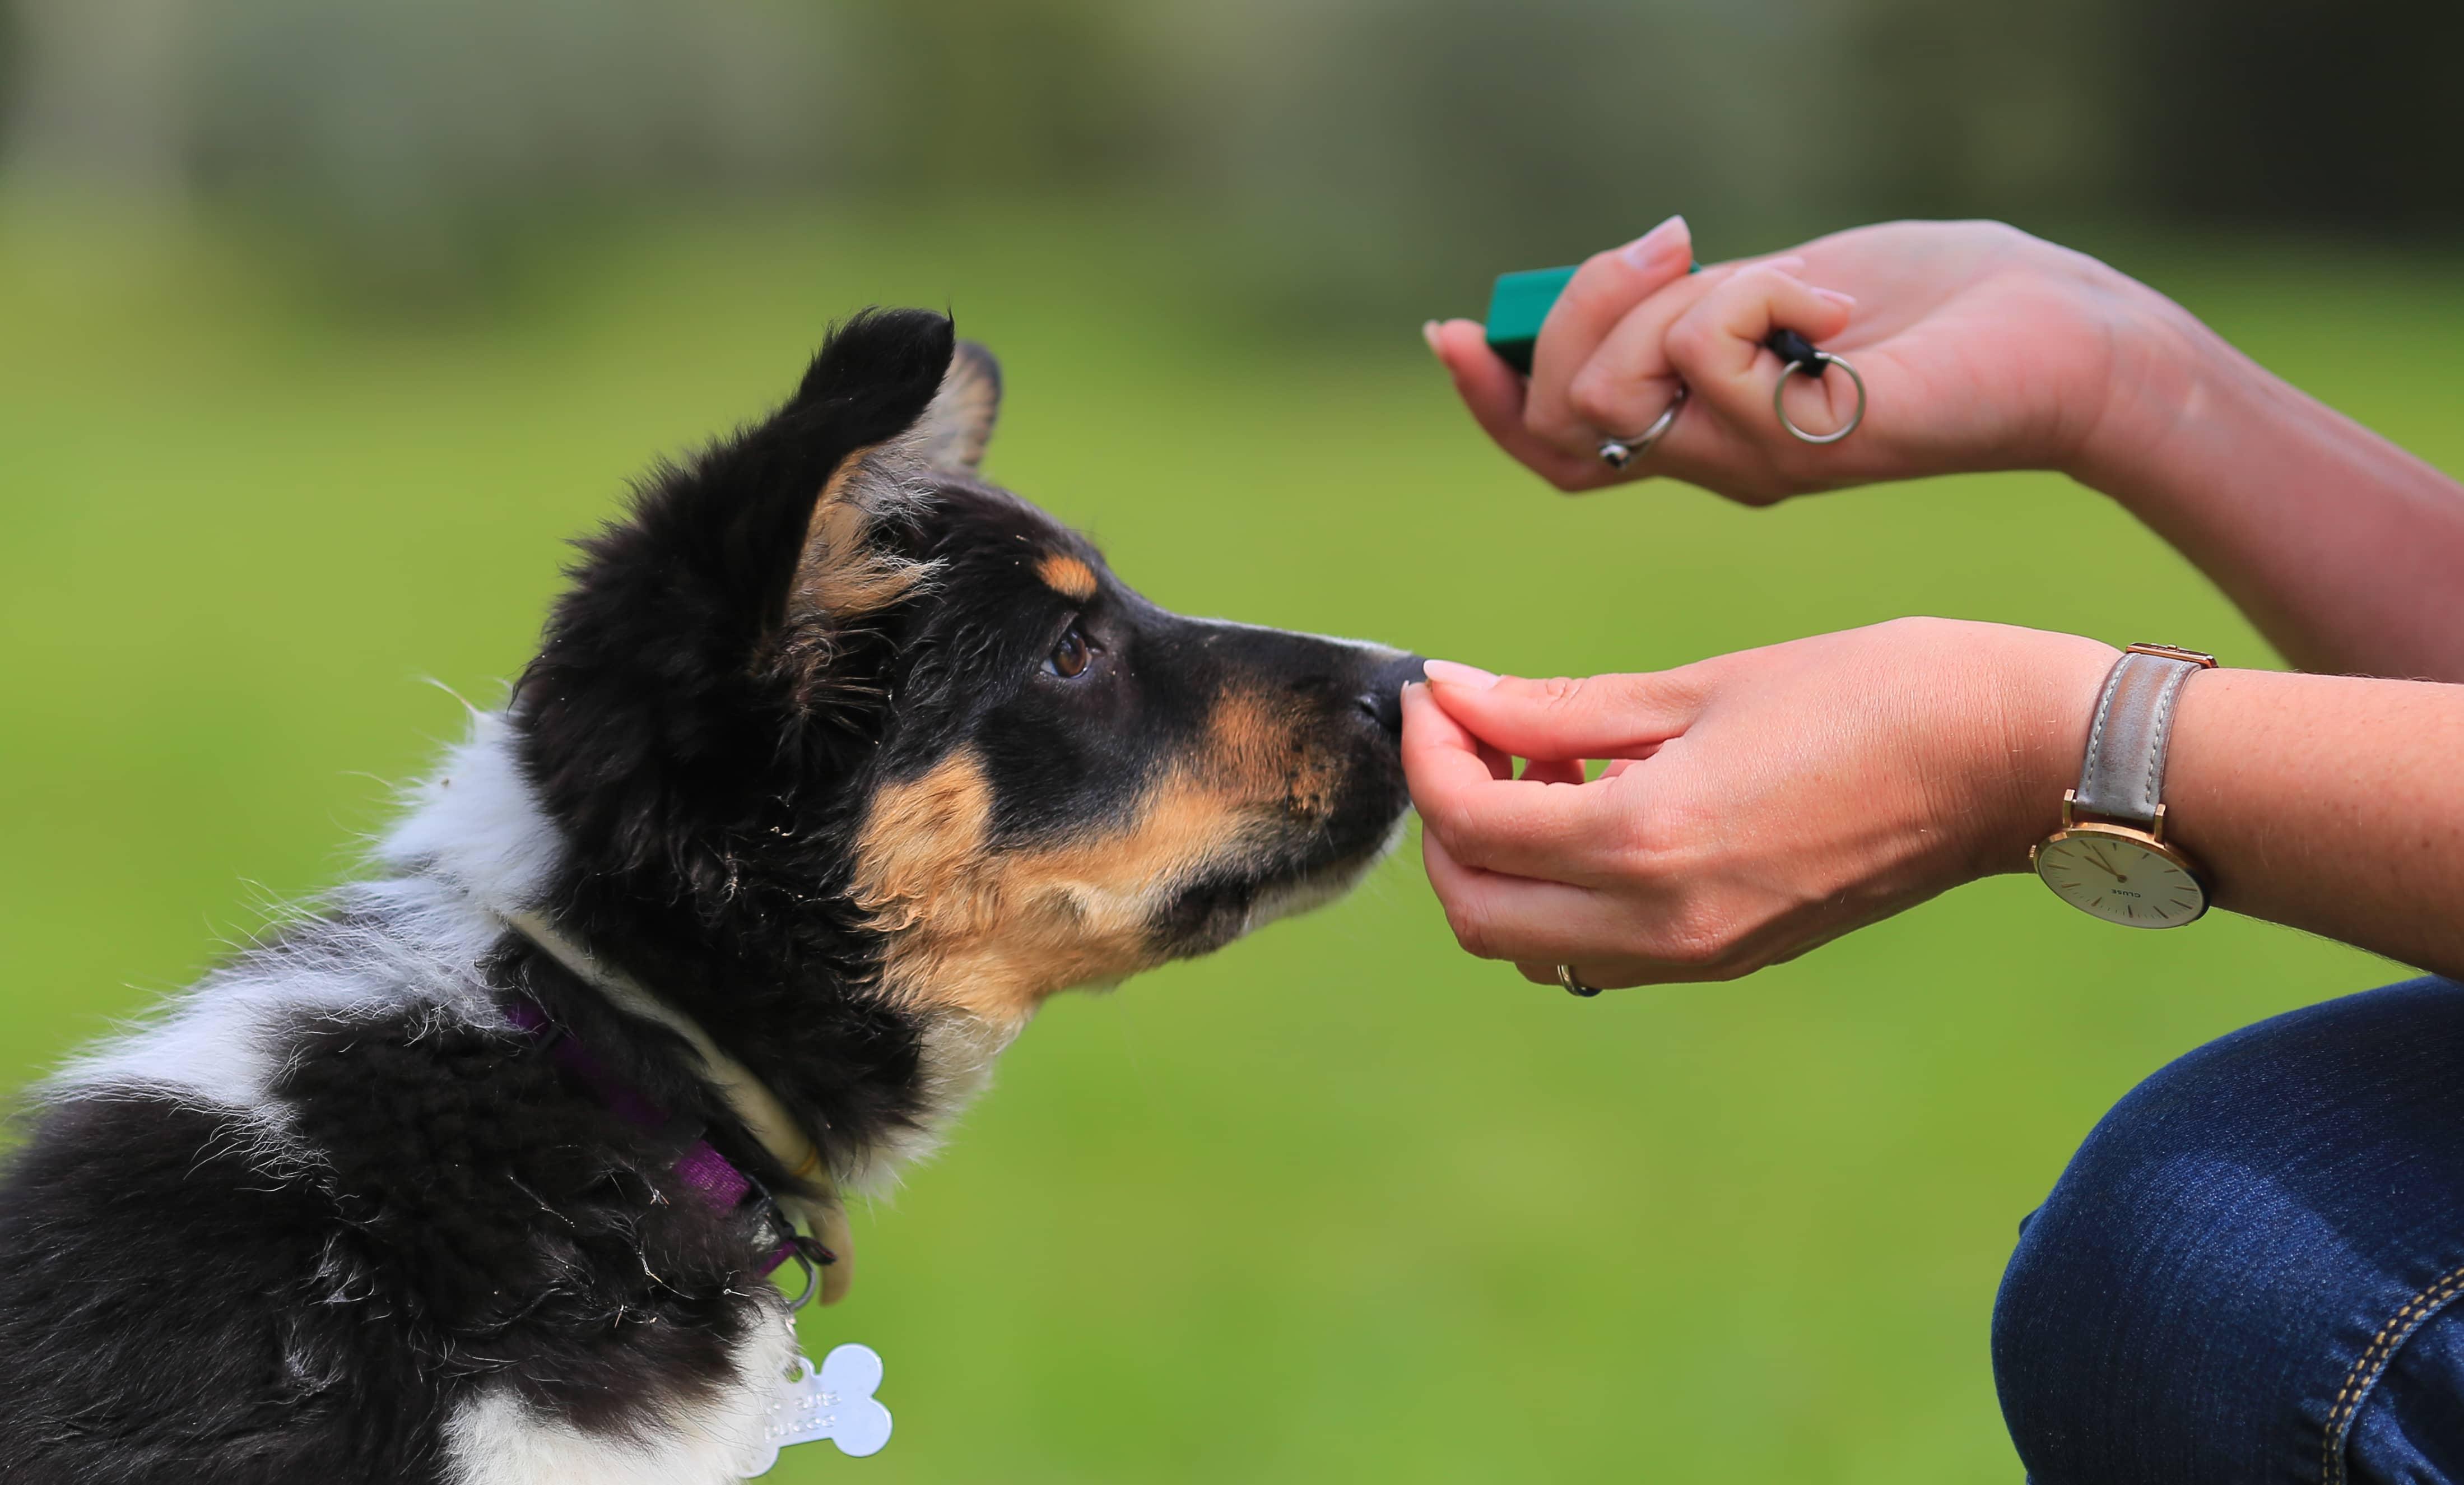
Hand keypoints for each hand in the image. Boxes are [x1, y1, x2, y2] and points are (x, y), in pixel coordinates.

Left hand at [1401, 619, 2116, 988]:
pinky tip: (1598, 804)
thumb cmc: (1876, 692)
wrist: (2015, 761)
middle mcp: (1663, 925)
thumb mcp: (1702, 685)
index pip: (1470, 824)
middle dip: (1447, 822)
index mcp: (1650, 843)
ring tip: (1542, 765)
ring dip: (1500, 862)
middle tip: (1475, 733)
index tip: (1437, 691)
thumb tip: (1451, 694)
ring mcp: (1698, 956)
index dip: (1430, 751)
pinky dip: (1559, 888)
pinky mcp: (1728, 957)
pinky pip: (1595, 949)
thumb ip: (1559, 707)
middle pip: (1476, 911)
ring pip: (1528, 942)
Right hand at [1426, 219, 2198, 502]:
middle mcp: (1713, 463)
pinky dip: (1765, 293)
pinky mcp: (1799, 443)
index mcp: (1698, 432)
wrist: (2059, 341)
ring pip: (1616, 388)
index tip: (1453, 331)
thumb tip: (1611, 280)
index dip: (1489, 398)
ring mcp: (1752, 462)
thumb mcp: (1776, 291)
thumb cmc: (1932, 311)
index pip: (1550, 445)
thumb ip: (1688, 305)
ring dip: (1675, 302)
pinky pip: (1710, 351)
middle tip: (1671, 248)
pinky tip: (1839, 310)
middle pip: (1562, 411)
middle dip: (1582, 309)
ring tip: (1779, 284)